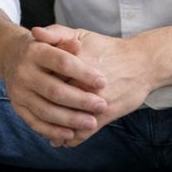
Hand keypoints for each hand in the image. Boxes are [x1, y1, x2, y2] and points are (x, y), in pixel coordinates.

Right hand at [0, 29, 108, 145]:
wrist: (10, 55)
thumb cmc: (42, 47)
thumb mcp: (53, 38)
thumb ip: (65, 40)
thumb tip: (77, 45)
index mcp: (35, 52)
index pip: (62, 63)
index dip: (84, 73)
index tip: (103, 82)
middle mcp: (24, 72)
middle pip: (54, 90)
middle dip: (80, 100)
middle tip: (102, 105)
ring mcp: (19, 92)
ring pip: (45, 110)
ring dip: (70, 119)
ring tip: (91, 123)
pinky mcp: (17, 107)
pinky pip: (35, 123)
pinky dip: (53, 131)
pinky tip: (70, 133)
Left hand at [31, 25, 151, 146]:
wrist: (142, 63)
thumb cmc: (109, 48)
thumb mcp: (81, 34)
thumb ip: (56, 33)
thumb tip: (34, 32)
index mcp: (72, 63)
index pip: (44, 78)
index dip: (34, 85)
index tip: (29, 88)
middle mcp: (81, 84)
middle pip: (52, 101)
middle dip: (40, 108)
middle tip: (31, 110)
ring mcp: (93, 101)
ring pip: (65, 121)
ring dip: (52, 128)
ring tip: (44, 129)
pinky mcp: (104, 115)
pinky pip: (82, 132)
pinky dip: (69, 139)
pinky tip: (61, 140)